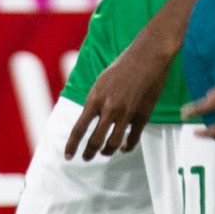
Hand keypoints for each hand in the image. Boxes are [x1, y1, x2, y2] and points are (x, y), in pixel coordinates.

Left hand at [65, 27, 178, 158]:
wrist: (147, 56)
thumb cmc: (123, 66)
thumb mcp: (101, 81)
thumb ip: (95, 100)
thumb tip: (89, 118)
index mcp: (95, 98)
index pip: (79, 128)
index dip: (72, 145)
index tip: (67, 156)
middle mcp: (109, 108)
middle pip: (95, 140)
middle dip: (88, 153)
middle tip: (86, 158)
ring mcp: (126, 113)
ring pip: (113, 144)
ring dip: (107, 152)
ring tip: (104, 153)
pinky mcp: (143, 115)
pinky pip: (133, 138)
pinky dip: (127, 147)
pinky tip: (123, 148)